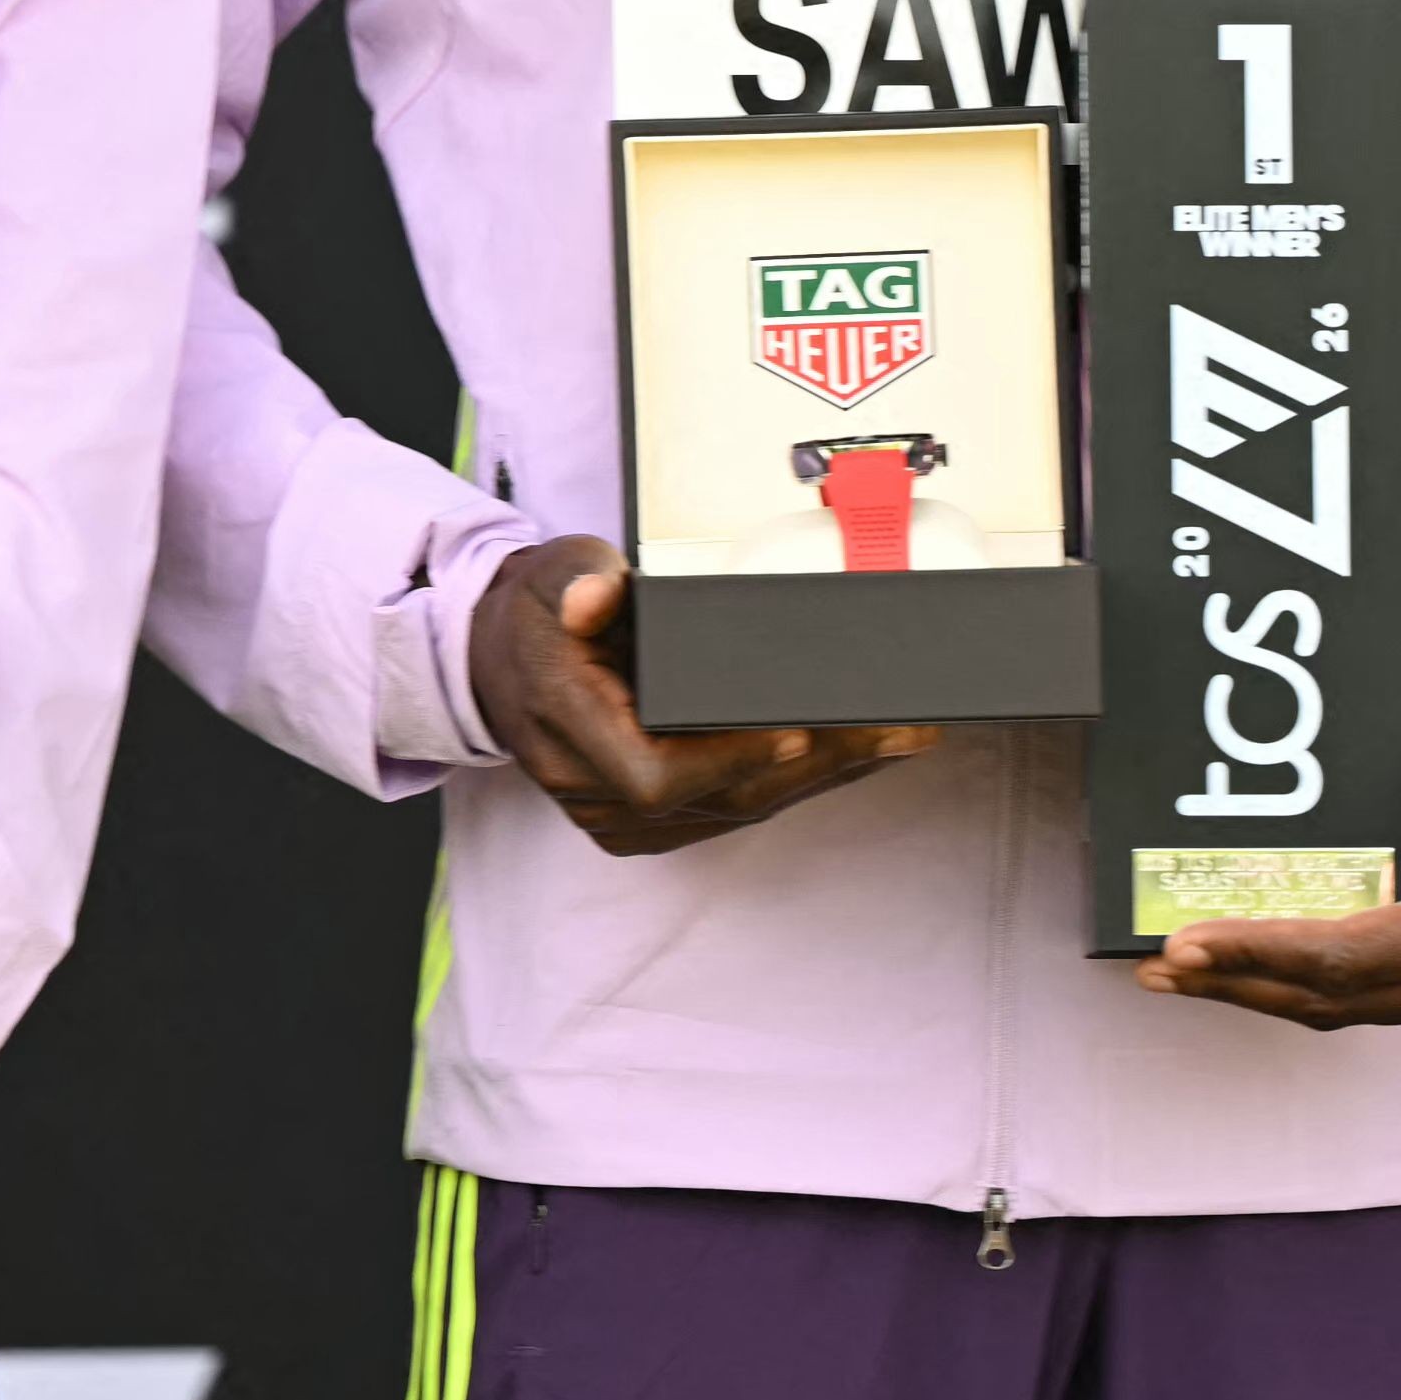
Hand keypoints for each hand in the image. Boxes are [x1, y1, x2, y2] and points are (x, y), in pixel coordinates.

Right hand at [469, 536, 935, 856]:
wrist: (498, 661)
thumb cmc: (539, 614)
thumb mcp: (551, 576)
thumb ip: (578, 583)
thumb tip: (598, 595)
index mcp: (566, 729)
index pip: (655, 775)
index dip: (729, 760)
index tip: (796, 732)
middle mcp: (593, 790)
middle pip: (721, 796)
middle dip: (819, 762)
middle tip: (898, 727)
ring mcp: (620, 818)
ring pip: (739, 808)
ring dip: (827, 774)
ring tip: (902, 737)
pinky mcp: (651, 823)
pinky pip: (736, 808)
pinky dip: (800, 781)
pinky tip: (857, 753)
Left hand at [1142, 691, 1400, 1028]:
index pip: (1352, 957)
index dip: (1265, 953)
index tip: (1189, 942)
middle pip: (1335, 996)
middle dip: (1240, 981)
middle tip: (1159, 964)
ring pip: (1337, 1007)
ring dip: (1252, 992)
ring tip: (1173, 974)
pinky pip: (1352, 996)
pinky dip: (1287, 985)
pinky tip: (1231, 971)